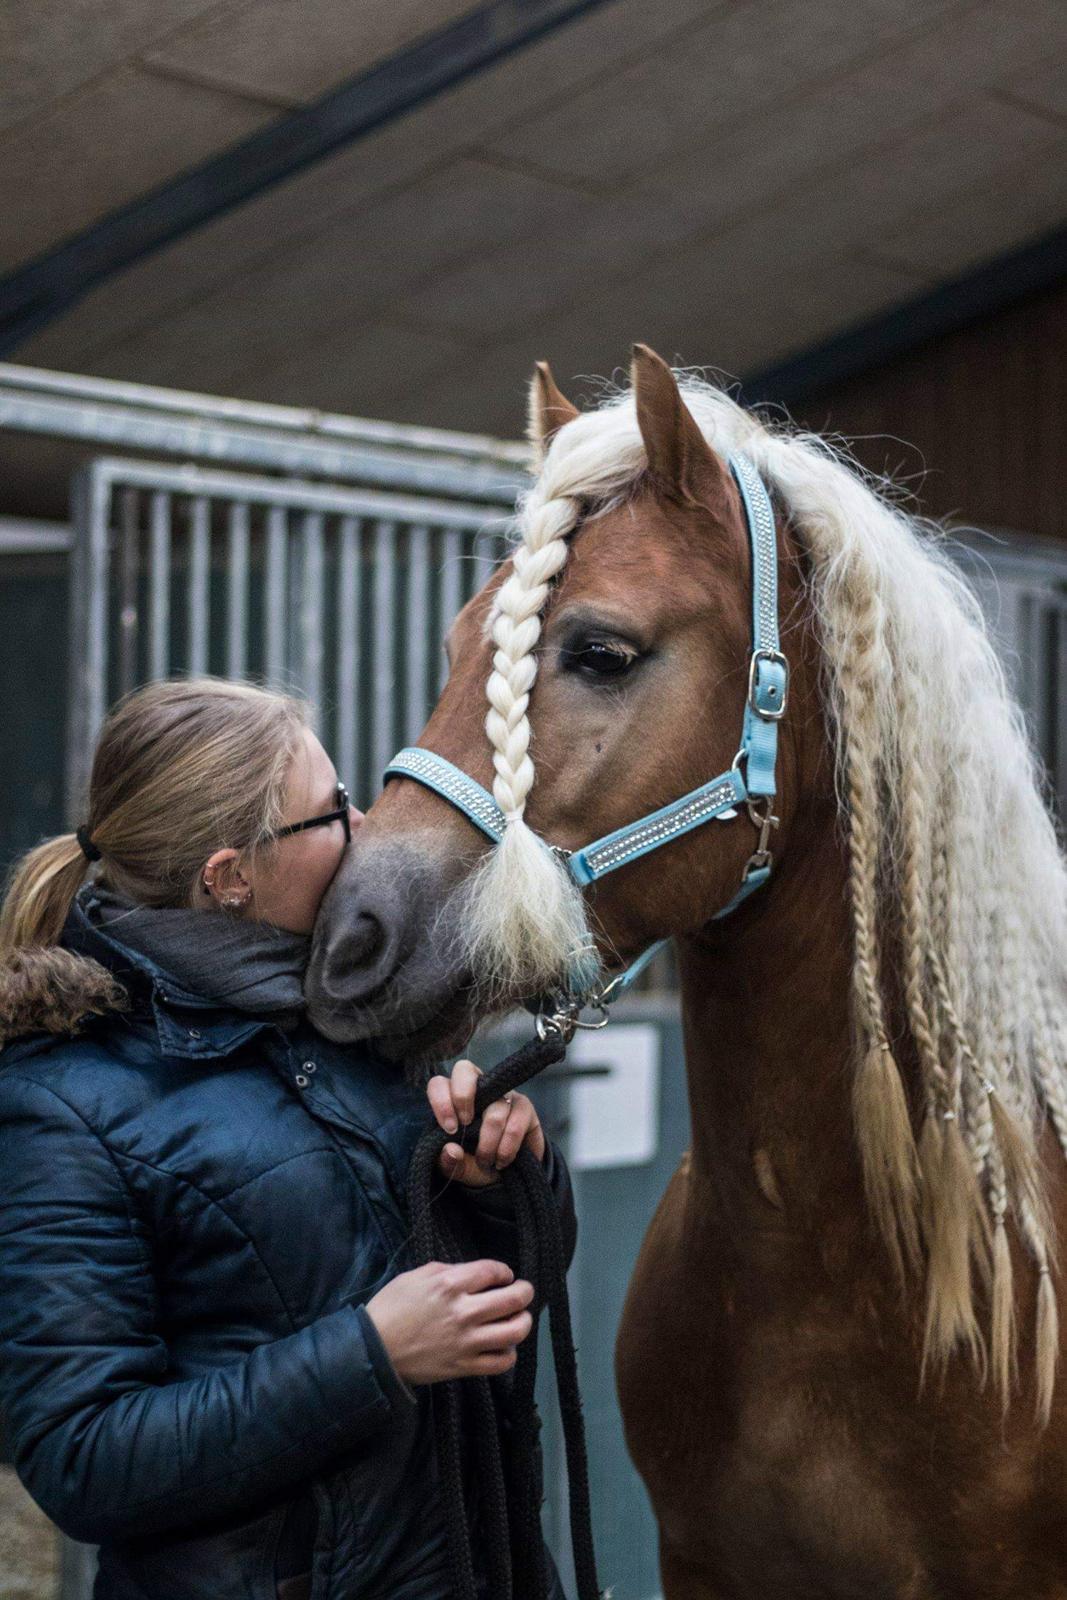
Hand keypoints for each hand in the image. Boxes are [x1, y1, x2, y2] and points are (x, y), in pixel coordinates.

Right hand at [365, 1259, 533, 1382]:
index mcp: (450, 1284)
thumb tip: (475, 1274)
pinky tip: (504, 1346)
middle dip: (525, 1292)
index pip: (494, 1271)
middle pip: (513, 1299)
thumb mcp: (417, 1275)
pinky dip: (509, 1353)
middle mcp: (463, 1312)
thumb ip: (449, 1271)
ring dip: (523, 1322)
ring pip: (515, 1332)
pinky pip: (501, 1362)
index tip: (504, 1276)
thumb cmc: (392, 1308)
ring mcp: (466, 1342)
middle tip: (523, 1292)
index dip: (505, 1272)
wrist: (375, 1350)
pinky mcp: (464, 1366)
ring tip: (519, 1318)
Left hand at [427, 1058, 545, 1187]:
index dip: (441, 1101)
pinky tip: (503, 1161)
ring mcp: (501, 1094)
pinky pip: (515, 1124)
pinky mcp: (524, 1106)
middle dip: (462, 1096)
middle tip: (464, 1125)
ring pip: (494, 1110)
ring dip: (488, 1144)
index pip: (439, 1084)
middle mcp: (478, 1090)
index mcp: (453, 1101)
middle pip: (464, 1069)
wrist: (511, 1174)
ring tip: (486, 1162)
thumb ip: (450, 1163)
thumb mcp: (460, 1169)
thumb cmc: (479, 1164)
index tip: (449, 1129)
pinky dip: (507, 1147)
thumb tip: (451, 1151)